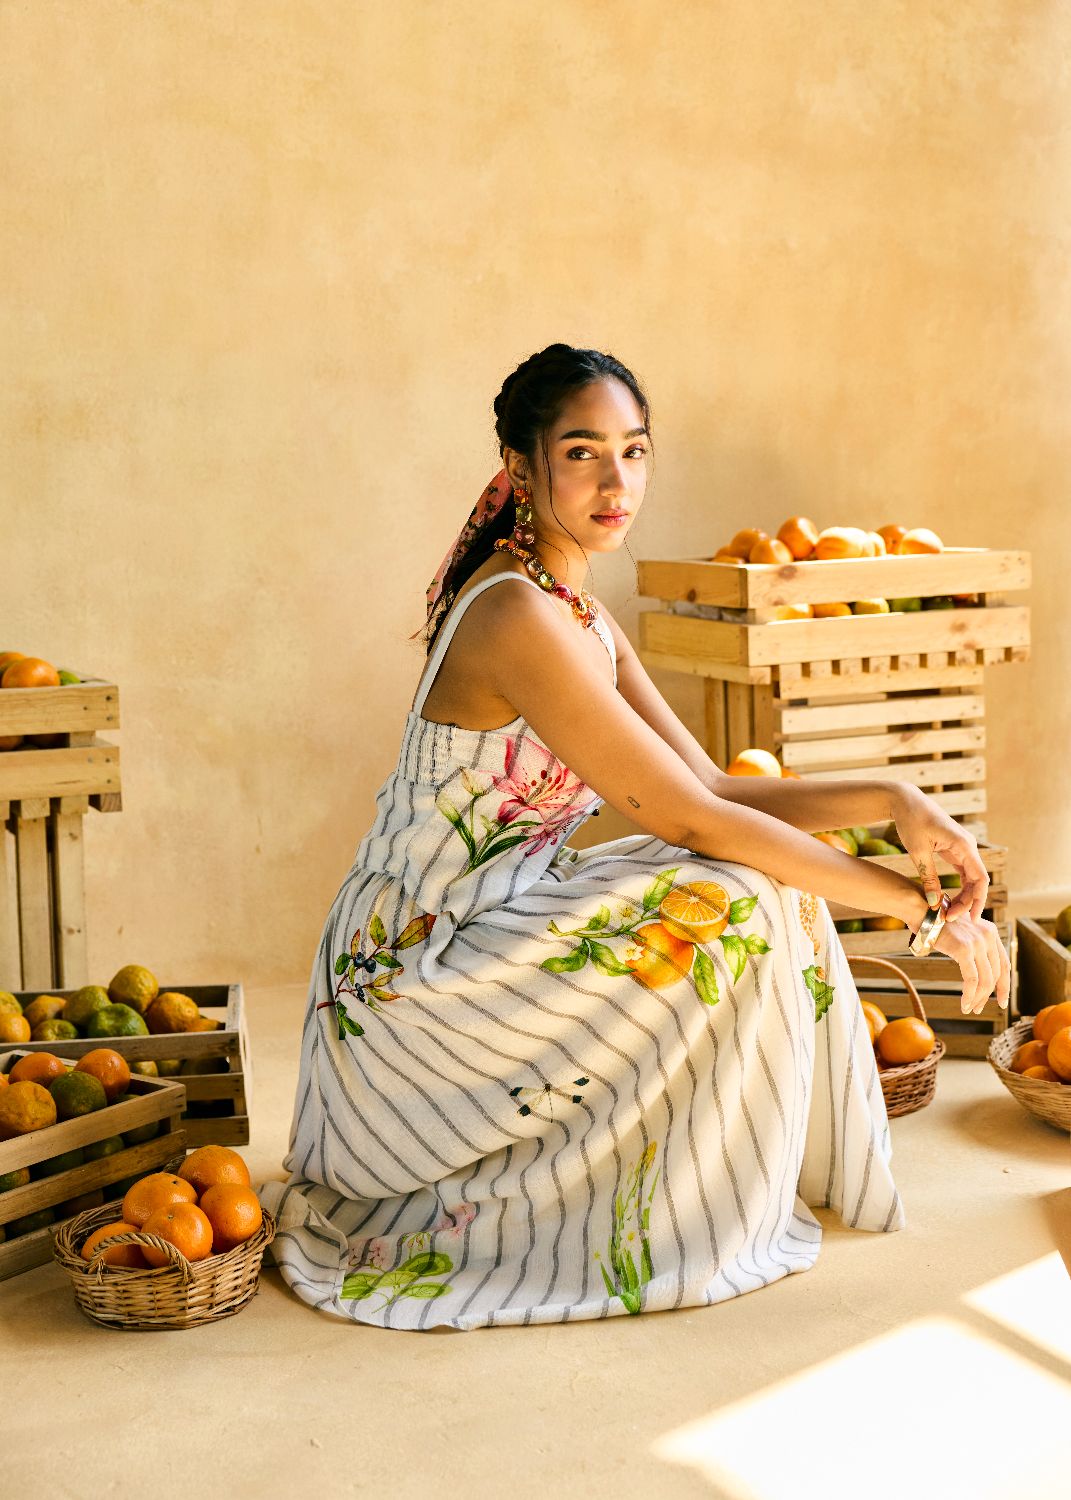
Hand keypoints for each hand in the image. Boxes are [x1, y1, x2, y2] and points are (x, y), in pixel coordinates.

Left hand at [890, 788, 989, 922]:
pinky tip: (951, 901)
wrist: (905, 801)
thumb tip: (934, 903)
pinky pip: (963, 873)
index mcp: (964, 845)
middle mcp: (968, 846)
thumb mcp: (918, 852)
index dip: (977, 901)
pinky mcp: (955, 850)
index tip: (969, 918)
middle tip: (951, 919)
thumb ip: (928, 878)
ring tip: (950, 914)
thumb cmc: (911, 821)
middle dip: (968, 902)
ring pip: (971, 878)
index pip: (981, 879)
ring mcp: (963, 848)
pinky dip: (959, 888)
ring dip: (964, 897)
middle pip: (978, 881)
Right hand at [931, 912, 1010, 1013]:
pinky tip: (964, 1004)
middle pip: (996, 974)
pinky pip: (972, 980)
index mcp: (990, 932)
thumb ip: (972, 946)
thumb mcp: (961, 932)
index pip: (1004, 964)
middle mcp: (988, 936)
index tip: (1001, 1000)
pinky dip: (969, 995)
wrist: (923, 909)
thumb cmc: (936, 921)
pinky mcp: (965, 949)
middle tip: (979, 1008)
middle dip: (989, 995)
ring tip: (970, 1009)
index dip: (1004, 985)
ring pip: (985, 980)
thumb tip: (972, 968)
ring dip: (978, 998)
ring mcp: (978, 942)